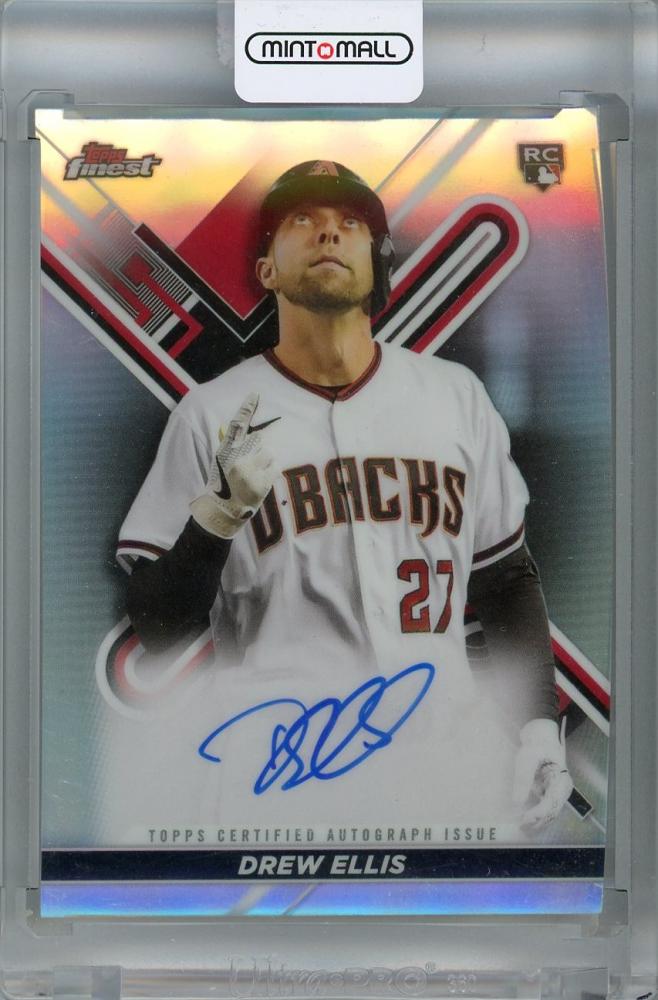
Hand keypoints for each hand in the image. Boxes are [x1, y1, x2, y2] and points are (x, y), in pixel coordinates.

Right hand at [190, 392, 275, 537]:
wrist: (221, 511)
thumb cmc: (220, 484)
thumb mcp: (220, 462)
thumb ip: (228, 445)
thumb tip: (226, 427)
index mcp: (225, 450)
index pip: (236, 425)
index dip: (246, 408)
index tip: (255, 394)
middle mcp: (237, 459)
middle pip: (260, 440)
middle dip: (259, 449)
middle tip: (252, 463)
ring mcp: (250, 471)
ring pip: (270, 453)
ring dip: (266, 462)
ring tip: (254, 475)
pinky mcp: (261, 483)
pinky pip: (275, 468)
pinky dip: (271, 473)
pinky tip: (260, 482)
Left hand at [513, 718, 572, 831]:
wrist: (541, 740)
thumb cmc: (535, 747)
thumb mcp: (526, 758)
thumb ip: (523, 779)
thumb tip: (517, 802)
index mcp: (561, 779)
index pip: (551, 803)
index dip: (538, 814)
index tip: (524, 819)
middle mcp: (563, 789)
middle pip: (553, 811)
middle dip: (537, 821)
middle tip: (521, 826)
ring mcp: (559, 793)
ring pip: (550, 813)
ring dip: (537, 822)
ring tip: (522, 826)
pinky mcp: (552, 795)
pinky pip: (547, 810)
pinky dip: (538, 817)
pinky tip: (526, 821)